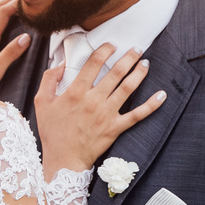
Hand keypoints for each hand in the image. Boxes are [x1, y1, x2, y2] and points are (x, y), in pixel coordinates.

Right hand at [35, 45, 165, 173]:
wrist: (64, 159)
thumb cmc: (52, 131)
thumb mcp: (42, 102)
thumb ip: (49, 79)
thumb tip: (61, 63)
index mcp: (76, 92)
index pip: (93, 63)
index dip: (104, 50)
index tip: (111, 45)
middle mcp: (94, 100)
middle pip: (116, 72)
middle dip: (129, 57)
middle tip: (137, 49)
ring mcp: (107, 114)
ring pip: (128, 88)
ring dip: (139, 73)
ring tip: (146, 63)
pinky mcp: (115, 127)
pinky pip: (137, 114)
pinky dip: (151, 105)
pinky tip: (162, 95)